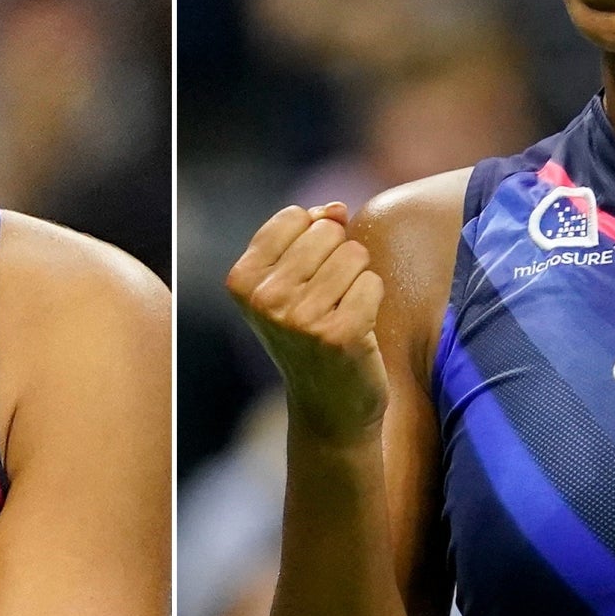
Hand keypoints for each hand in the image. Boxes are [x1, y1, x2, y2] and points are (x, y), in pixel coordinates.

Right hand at [226, 203, 388, 442]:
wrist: (327, 407)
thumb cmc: (310, 334)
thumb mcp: (290, 281)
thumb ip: (308, 232)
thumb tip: (336, 209)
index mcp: (242, 280)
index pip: (295, 216)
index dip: (314, 240)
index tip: (306, 280)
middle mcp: (264, 299)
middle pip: (327, 232)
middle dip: (338, 258)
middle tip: (327, 300)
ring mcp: (299, 318)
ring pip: (354, 255)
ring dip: (357, 280)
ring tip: (341, 313)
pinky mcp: (338, 334)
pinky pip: (372, 283)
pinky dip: (372, 300)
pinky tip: (358, 328)